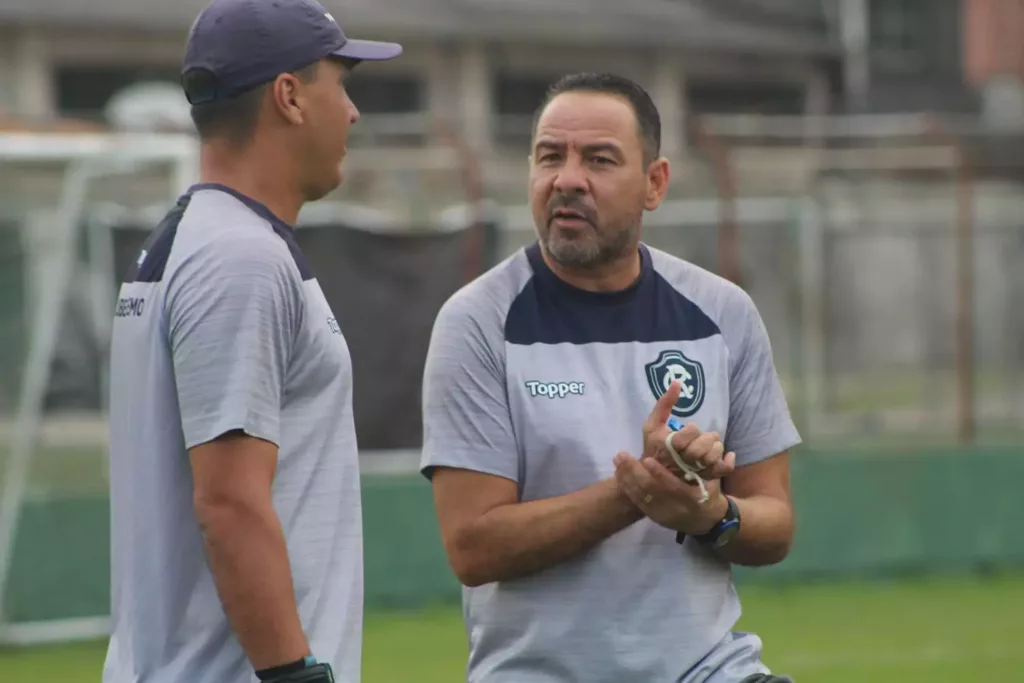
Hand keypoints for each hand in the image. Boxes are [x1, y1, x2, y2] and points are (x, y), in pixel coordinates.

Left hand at [614, 451, 728, 534]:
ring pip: (640, 497)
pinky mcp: (654, 518)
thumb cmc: (709, 493)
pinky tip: (618, 474)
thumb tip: (724, 449)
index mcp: (692, 499)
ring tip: (617, 461)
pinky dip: (627, 488)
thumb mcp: (714, 480)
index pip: (673, 487)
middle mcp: (676, 509)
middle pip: (651, 492)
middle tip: (622, 455)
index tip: (647, 458)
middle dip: (634, 473)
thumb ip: (710, 465)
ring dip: (626, 478)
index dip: (659, 474)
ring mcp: (663, 515)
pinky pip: (638, 503)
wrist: (706, 522)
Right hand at [641, 380, 734, 481]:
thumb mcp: (652, 425)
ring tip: (712, 444)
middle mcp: (679, 462)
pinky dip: (728, 462)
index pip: (684, 437)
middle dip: (706, 439)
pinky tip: (729, 454)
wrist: (653, 475)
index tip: (690, 427)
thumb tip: (677, 382)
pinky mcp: (703, 479)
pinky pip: (721, 472)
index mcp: (666, 447)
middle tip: (706, 435)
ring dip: (716, 449)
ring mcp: (692, 472)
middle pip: (698, 451)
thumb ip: (664, 404)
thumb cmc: (654, 446)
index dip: (691, 430)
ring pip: (710, 460)